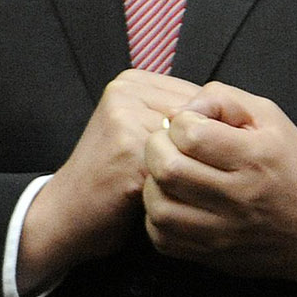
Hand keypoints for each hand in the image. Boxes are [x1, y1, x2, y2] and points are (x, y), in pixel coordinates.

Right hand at [18, 69, 198, 293]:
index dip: (215, 130)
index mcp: (131, 82)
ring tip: (193, 188)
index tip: (214, 157)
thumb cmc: (112, 177)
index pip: (199, 96)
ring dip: (199, 168)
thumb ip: (174, 115)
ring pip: (193, 142)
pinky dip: (187, 186)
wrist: (65, 215)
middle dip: (210, 148)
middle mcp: (125, 93)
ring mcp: (125, 121)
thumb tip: (231, 114)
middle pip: (199, 116)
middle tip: (211, 175)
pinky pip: (182, 166)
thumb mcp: (136, 131)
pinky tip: (182, 200)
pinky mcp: (129, 154)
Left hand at [141, 80, 296, 296]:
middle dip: (157, 148)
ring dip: (153, 184)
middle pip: (167, 170)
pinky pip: (162, 238)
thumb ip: (224, 99)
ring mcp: (223, 232)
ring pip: (159, 207)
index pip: (190, 134)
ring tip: (169, 173)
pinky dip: (158, 217)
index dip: (180, 121)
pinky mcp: (211, 255)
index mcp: (256, 156)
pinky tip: (175, 201)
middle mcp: (239, 196)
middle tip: (169, 144)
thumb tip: (182, 108)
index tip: (190, 124)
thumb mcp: (271, 117)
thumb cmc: (292, 165)